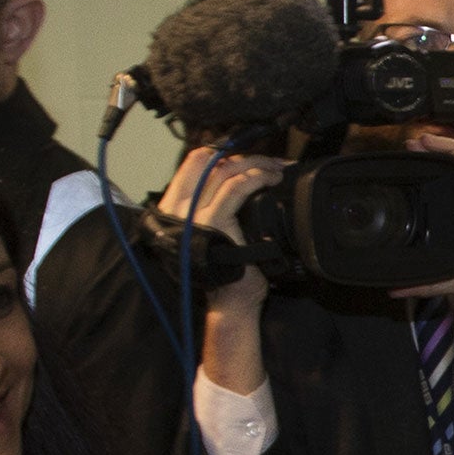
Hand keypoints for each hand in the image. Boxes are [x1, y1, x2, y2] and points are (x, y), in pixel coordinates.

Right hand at [161, 148, 286, 393]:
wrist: (229, 303)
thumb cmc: (228, 272)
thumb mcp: (216, 235)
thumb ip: (216, 209)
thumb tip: (239, 183)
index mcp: (175, 207)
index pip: (194, 163)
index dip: (222, 151)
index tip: (249, 153)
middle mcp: (179, 206)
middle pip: (209, 160)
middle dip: (244, 154)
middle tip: (271, 159)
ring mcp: (194, 213)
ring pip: (225, 170)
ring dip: (256, 163)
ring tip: (278, 168)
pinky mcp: (214, 221)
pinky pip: (236, 187)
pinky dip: (257, 177)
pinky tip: (272, 178)